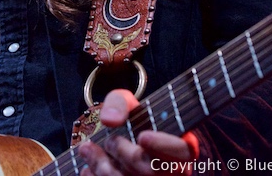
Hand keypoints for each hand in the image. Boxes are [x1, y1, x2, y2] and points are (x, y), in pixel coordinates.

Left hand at [78, 89, 199, 175]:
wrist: (123, 145)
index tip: (142, 136)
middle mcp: (172, 173)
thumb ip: (119, 103)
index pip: (183, 150)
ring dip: (102, 165)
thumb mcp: (128, 105)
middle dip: (122, 152)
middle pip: (149, 169)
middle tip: (110, 140)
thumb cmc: (133, 125)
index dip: (163, 144)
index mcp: (180, 148)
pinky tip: (88, 168)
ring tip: (88, 150)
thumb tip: (110, 120)